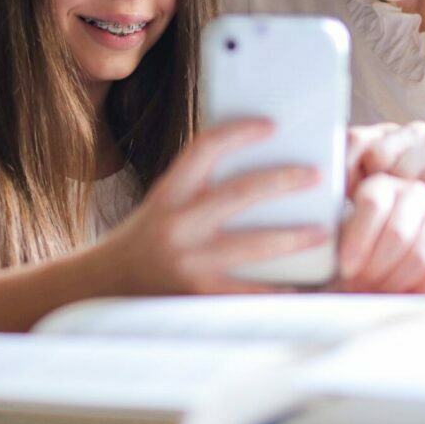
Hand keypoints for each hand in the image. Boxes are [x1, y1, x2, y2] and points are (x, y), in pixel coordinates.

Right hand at [92, 120, 327, 295]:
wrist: (103, 288)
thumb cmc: (141, 243)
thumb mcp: (162, 205)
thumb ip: (198, 190)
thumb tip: (253, 173)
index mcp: (168, 194)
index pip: (204, 148)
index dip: (239, 132)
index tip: (270, 126)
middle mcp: (177, 225)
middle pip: (239, 193)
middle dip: (283, 182)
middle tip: (314, 175)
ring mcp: (189, 262)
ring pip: (253, 245)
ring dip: (293, 238)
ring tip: (321, 231)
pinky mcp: (200, 297)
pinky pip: (251, 292)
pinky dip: (280, 288)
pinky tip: (304, 284)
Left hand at [337, 173, 424, 293]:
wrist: (386, 257)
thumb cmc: (354, 248)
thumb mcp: (336, 235)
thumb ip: (330, 234)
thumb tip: (315, 240)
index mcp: (379, 184)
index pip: (373, 204)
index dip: (358, 240)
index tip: (346, 268)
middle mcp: (412, 192)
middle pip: (398, 232)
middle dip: (376, 267)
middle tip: (361, 285)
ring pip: (420, 253)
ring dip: (396, 281)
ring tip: (377, 292)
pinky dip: (423, 289)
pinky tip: (404, 295)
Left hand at [347, 122, 424, 273]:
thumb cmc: (417, 218)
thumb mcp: (379, 200)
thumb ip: (352, 187)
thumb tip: (316, 189)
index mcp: (386, 136)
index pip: (352, 140)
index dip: (343, 169)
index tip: (342, 199)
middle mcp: (412, 132)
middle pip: (376, 155)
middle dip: (375, 189)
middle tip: (381, 215)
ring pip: (402, 172)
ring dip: (402, 203)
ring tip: (408, 217)